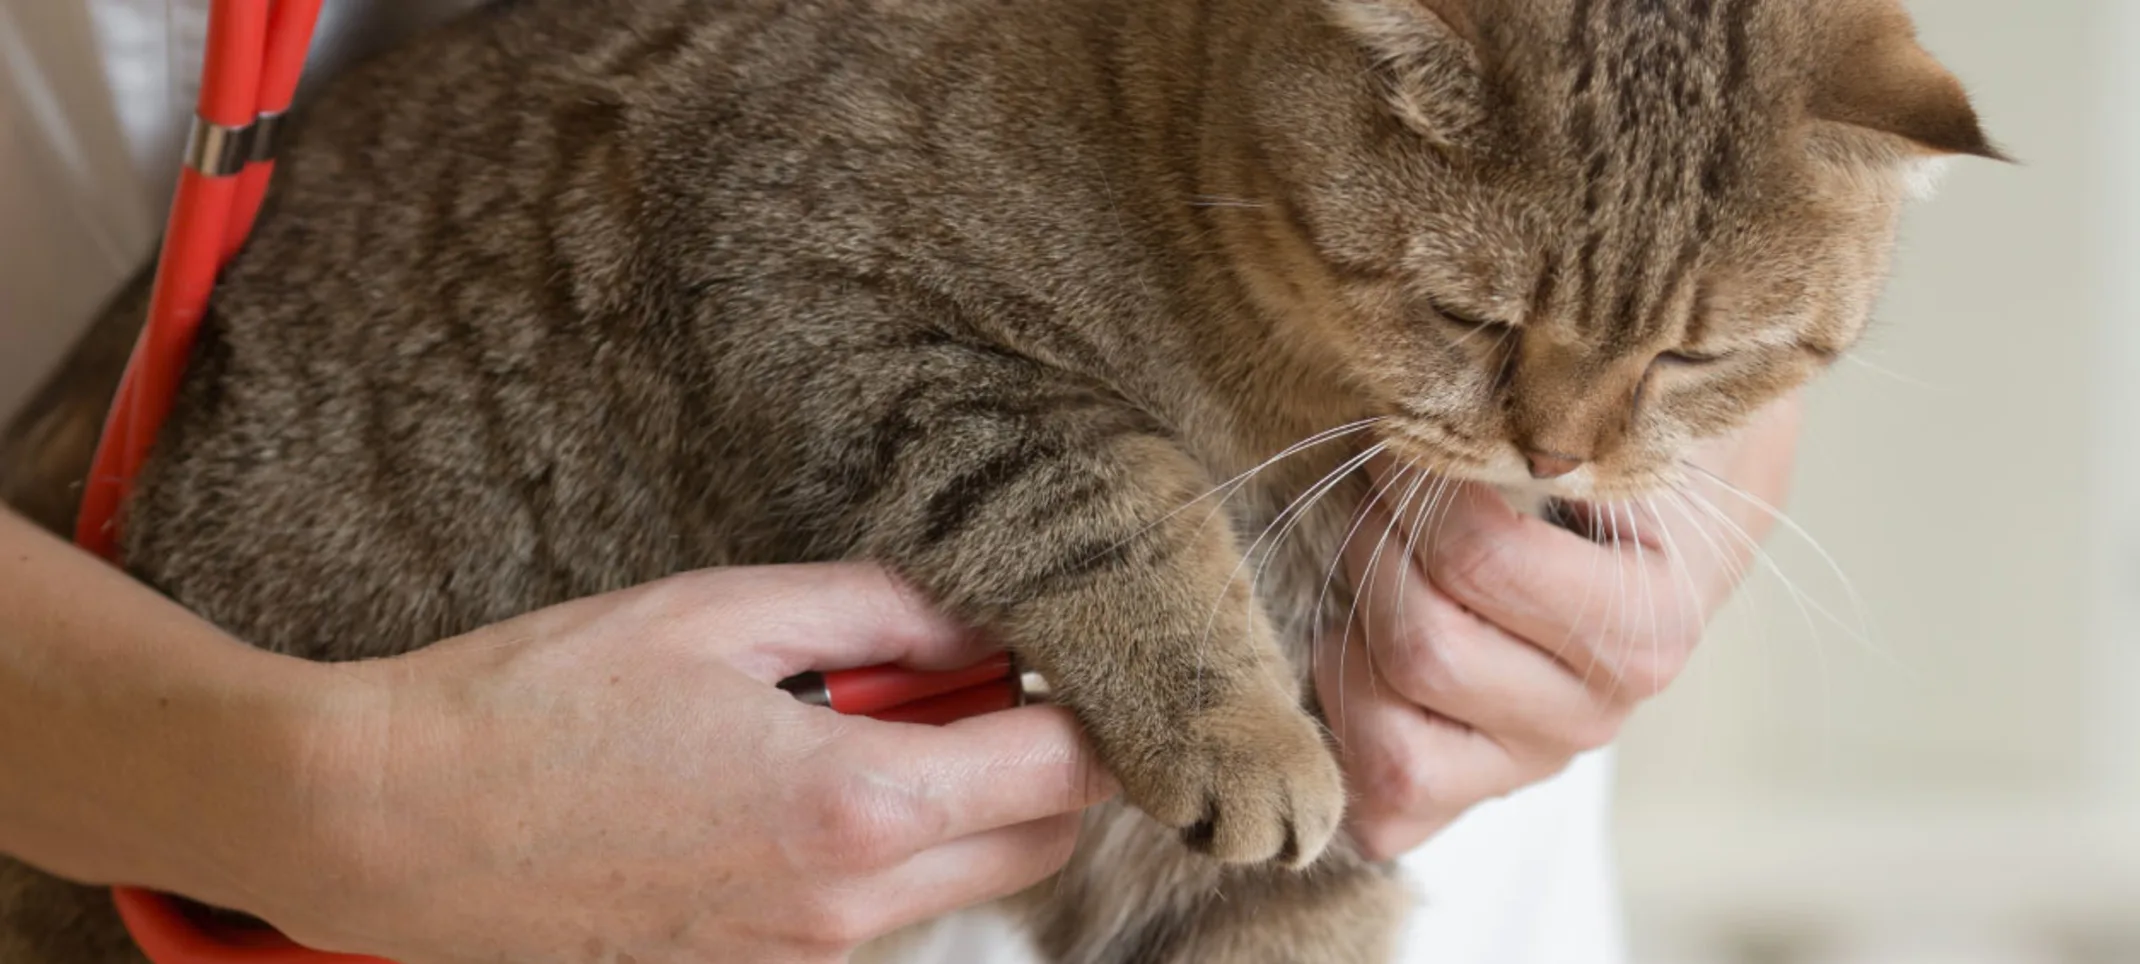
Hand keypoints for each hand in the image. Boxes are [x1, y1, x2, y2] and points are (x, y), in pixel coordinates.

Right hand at [257, 564, 1114, 963]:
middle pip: (1039, 841)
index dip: (1096, 704)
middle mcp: (849, 905)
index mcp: (857, 805)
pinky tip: (801, 771)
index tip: (1075, 648)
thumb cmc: (542, 700)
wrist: (389, 825)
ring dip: (965, 800)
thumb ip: (881, 610)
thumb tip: (986, 612)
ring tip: (866, 708)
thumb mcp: (723, 613)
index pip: (1061, 769)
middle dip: (1047, 756)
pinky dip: (891, 843)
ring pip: (963, 880)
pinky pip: (879, 910)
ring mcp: (802, 956)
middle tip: (972, 665)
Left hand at [1319, 396, 1801, 860]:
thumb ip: (1560, 399)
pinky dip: (1346, 729)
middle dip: (1373, 547)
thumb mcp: (1621, 402)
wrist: (1681, 505)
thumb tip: (1453, 381)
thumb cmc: (1633, 439)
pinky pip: (1382, 810)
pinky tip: (1357, 646)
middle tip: (1378, 484)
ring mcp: (1534, 760)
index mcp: (1648, 619)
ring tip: (1372, 561)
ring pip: (1387, 739)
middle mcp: (1599, 709)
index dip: (1412, 480)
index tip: (1411, 429)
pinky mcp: (1476, 789)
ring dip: (1350, 639)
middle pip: (1422, 650)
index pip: (1478, 558)